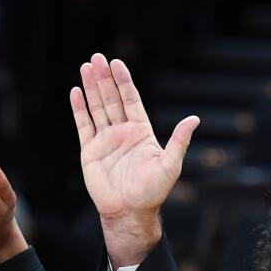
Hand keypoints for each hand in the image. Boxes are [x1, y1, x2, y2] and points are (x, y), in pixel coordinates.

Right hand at [70, 53, 198, 265]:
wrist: (129, 212)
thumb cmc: (152, 192)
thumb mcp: (171, 165)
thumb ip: (179, 141)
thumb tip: (194, 119)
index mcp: (141, 132)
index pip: (131, 100)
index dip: (124, 81)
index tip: (117, 63)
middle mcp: (122, 133)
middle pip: (112, 99)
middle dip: (104, 78)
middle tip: (97, 58)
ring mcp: (105, 141)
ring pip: (97, 108)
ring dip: (91, 88)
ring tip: (86, 67)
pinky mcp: (90, 152)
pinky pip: (84, 126)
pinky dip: (79, 109)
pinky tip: (76, 92)